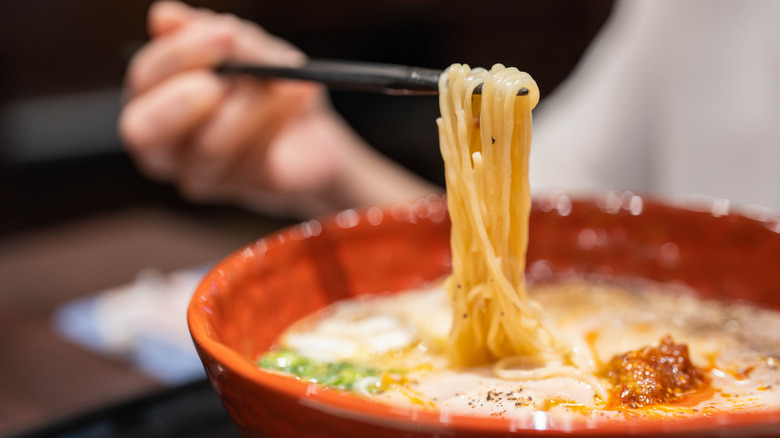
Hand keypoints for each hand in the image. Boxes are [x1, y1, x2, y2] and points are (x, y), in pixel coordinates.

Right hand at [119, 1, 436, 217]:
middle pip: (143, 130)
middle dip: (180, 101)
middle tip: (218, 82)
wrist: (314, 135)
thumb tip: (164, 16)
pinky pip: (252, 159)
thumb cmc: (269, 85)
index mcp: (154, 99)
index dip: (178, 54)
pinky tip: (300, 95)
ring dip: (251, 107)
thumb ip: (212, 36)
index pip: (144, 79)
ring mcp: (198, 174)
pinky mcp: (240, 189)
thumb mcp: (250, 50)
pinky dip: (279, 121)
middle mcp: (163, 144)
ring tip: (286, 81)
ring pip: (209, 146)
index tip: (222, 34)